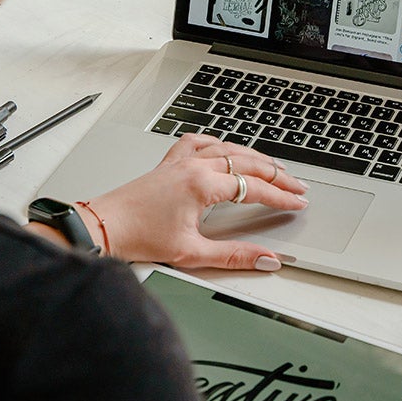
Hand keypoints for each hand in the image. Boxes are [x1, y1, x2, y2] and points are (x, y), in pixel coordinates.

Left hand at [79, 134, 308, 269]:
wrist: (103, 227)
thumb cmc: (138, 238)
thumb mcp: (192, 253)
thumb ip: (234, 255)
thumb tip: (265, 258)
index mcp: (201, 185)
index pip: (254, 187)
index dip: (281, 196)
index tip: (298, 202)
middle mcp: (193, 167)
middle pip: (247, 163)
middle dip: (277, 175)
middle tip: (297, 186)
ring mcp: (180, 162)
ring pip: (228, 148)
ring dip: (255, 157)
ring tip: (273, 167)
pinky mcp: (168, 164)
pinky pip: (199, 142)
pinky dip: (219, 143)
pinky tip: (225, 147)